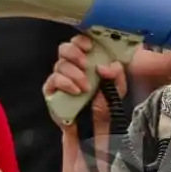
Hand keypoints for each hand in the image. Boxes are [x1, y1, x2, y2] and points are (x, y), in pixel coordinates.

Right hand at [45, 34, 126, 167]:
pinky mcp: (52, 92)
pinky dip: (65, 83)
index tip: (89, 46)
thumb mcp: (118, 88)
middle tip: (85, 64)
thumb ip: (116, 73)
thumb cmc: (105, 107)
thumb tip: (102, 66)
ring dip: (74, 74)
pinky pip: (53, 80)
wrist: (95, 131)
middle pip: (64, 49)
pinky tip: (76, 91)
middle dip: (74, 53)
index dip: (81, 40)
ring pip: (60, 64)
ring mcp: (60, 79)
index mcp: (87, 62)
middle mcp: (72, 68)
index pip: (79, 43)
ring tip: (86, 88)